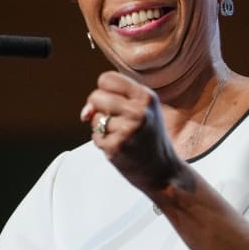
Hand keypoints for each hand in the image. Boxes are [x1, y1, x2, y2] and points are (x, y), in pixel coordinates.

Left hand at [80, 71, 183, 192]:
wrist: (163, 171)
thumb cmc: (149, 137)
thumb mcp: (142, 110)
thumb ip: (113, 100)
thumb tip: (85, 113)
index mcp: (146, 97)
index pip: (106, 78)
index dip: (104, 89)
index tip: (113, 101)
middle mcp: (138, 111)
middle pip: (95, 96)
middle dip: (97, 107)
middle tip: (114, 118)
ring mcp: (127, 130)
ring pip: (94, 118)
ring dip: (101, 127)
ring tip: (122, 135)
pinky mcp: (116, 147)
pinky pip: (95, 136)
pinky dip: (103, 141)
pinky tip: (120, 146)